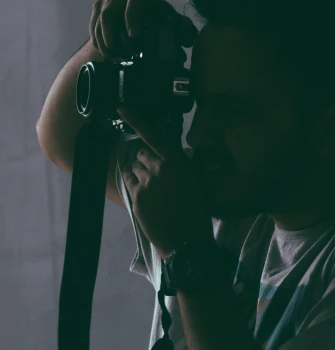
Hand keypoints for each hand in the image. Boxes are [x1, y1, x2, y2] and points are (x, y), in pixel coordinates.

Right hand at [89, 0, 197, 62]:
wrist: (143, 23)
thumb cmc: (162, 24)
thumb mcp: (175, 27)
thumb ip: (185, 30)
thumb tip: (187, 37)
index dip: (132, 17)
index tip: (133, 36)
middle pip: (110, 12)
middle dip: (112, 37)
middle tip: (121, 55)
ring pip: (100, 21)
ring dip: (106, 43)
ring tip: (117, 58)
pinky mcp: (99, 6)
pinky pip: (93, 25)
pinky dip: (98, 42)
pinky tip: (108, 54)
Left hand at [119, 105, 213, 257]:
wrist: (188, 242)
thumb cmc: (196, 213)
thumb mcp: (194, 181)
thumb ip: (177, 165)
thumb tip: (163, 158)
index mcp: (178, 162)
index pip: (153, 134)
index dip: (136, 118)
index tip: (122, 108)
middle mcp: (160, 168)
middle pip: (142, 153)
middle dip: (146, 160)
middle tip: (158, 177)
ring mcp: (146, 183)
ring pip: (133, 167)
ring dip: (140, 173)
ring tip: (155, 190)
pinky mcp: (136, 197)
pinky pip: (128, 182)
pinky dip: (134, 185)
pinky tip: (147, 196)